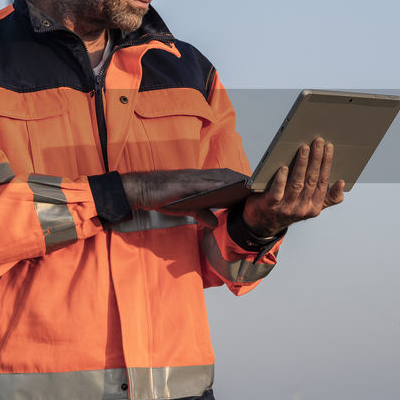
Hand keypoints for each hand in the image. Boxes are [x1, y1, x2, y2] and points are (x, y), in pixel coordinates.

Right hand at [122, 168, 248, 228]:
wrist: (140, 190)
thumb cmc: (161, 196)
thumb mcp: (185, 208)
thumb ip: (200, 214)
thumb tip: (214, 223)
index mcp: (198, 180)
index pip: (223, 178)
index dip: (238, 180)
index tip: (254, 185)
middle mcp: (196, 176)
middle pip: (224, 175)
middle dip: (241, 179)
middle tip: (258, 184)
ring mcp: (190, 178)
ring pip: (215, 177)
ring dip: (232, 180)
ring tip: (248, 185)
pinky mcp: (181, 183)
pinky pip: (200, 183)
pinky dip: (213, 184)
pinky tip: (224, 187)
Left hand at [242, 137, 344, 236]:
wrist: (262, 224)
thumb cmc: (288, 207)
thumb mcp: (310, 206)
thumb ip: (327, 197)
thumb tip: (341, 183)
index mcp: (314, 207)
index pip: (323, 182)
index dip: (327, 164)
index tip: (329, 147)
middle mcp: (302, 208)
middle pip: (311, 180)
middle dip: (316, 159)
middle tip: (318, 141)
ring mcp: (286, 208)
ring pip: (297, 183)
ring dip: (301, 164)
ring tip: (303, 148)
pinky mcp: (270, 205)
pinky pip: (277, 192)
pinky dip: (281, 180)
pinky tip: (283, 167)